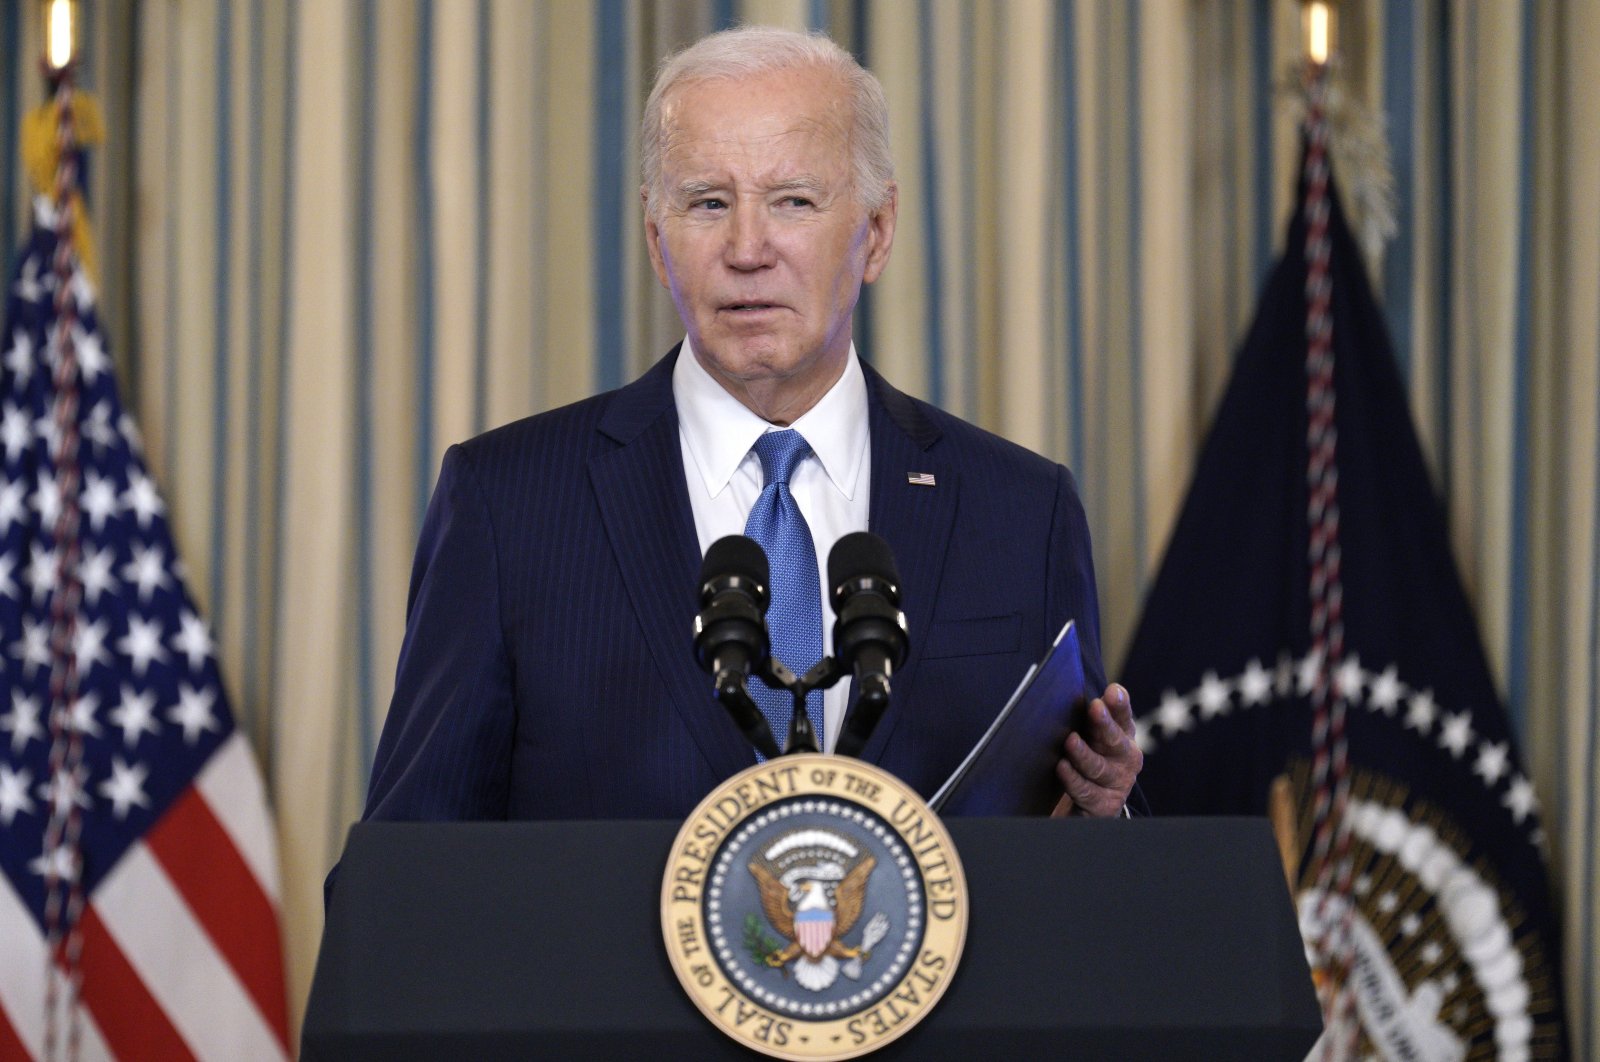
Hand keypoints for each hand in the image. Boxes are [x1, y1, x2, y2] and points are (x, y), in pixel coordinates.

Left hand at [1052, 683, 1141, 817]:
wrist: (1092, 804)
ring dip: (1084, 754)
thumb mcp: (1091, 737)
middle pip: (1115, 740)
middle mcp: (1126, 759)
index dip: (1119, 705)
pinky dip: (1073, 779)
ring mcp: (1117, 783)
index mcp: (1124, 736)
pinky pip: (1086, 791)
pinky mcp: (1104, 805)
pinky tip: (1062, 767)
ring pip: (1099, 767)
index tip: (1112, 692)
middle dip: (1104, 724)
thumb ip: (1090, 717)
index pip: (1123, 717)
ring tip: (1070, 741)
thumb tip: (1068, 689)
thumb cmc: (1089, 759)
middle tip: (1095, 707)